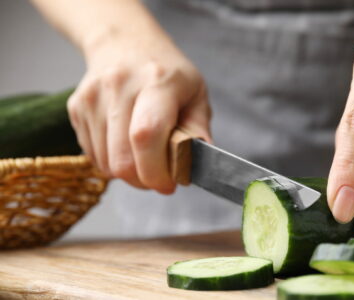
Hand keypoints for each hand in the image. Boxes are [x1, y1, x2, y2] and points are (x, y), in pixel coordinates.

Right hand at [68, 34, 210, 193]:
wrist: (124, 42)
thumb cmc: (167, 72)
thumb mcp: (196, 93)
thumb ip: (198, 129)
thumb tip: (198, 164)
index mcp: (157, 81)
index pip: (146, 136)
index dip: (156, 170)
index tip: (169, 184)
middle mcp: (119, 86)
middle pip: (121, 159)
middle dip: (144, 180)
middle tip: (160, 176)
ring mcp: (92, 97)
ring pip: (105, 163)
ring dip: (128, 173)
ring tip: (145, 157)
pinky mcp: (76, 108)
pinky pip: (92, 155)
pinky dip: (111, 161)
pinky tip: (125, 144)